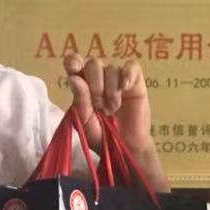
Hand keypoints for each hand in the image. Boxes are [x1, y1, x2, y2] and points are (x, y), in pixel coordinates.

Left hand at [62, 53, 166, 190]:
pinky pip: (132, 66)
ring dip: (111, 89)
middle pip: (93, 63)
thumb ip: (80, 101)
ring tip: (113, 108)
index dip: (73, 61)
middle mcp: (99, 78)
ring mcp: (118, 78)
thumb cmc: (102, 136)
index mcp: (82, 85)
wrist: (125, 148)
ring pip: (112, 67)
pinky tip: (125, 88)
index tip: (74, 68)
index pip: (74, 63)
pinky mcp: (135, 82)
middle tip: (100, 106)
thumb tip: (74, 78)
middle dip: (95, 85)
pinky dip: (127, 75)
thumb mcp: (85, 122)